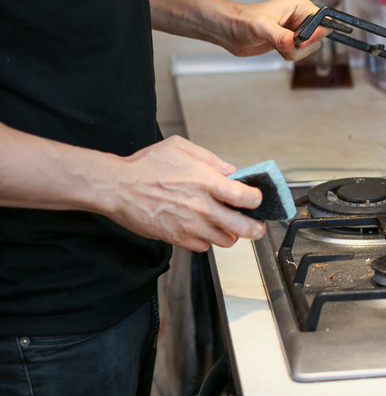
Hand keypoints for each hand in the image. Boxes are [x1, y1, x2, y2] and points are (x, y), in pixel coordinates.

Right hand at [107, 136, 265, 251]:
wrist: (118, 188)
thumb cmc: (146, 166)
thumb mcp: (180, 148)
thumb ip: (210, 159)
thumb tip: (230, 171)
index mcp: (206, 183)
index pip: (246, 197)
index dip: (257, 200)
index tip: (257, 199)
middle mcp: (202, 207)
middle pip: (243, 227)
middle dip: (256, 228)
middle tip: (257, 225)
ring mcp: (191, 226)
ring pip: (226, 241)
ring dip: (231, 234)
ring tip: (227, 225)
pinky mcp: (178, 238)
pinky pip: (204, 247)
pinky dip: (208, 240)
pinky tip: (204, 229)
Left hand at [222, 0, 329, 59]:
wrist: (230, 31)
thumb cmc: (242, 22)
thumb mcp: (261, 28)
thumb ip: (279, 36)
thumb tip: (292, 43)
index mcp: (299, 6)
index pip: (323, 21)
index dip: (317, 34)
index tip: (303, 41)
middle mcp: (300, 17)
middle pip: (318, 38)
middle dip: (302, 47)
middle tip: (285, 43)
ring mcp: (296, 29)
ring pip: (309, 49)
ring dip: (294, 53)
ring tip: (278, 45)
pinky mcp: (291, 40)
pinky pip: (300, 54)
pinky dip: (290, 55)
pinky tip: (277, 48)